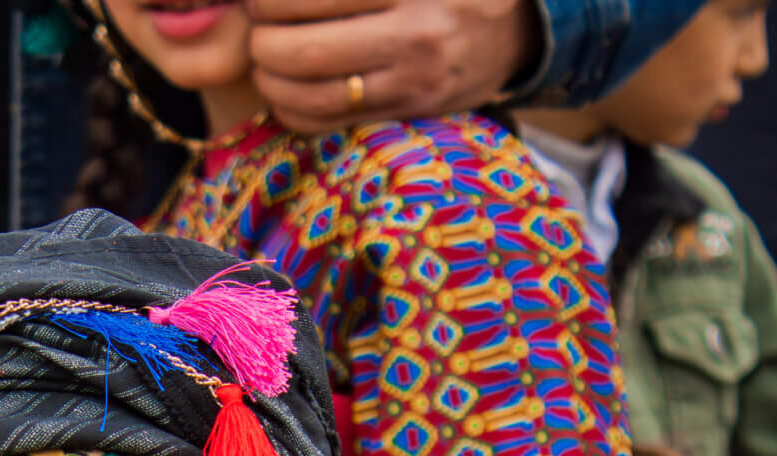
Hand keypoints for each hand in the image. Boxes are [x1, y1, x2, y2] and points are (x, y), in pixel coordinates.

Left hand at [248, 0, 537, 132]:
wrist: (518, 23)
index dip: (267, 1)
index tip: (260, 0)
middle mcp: (414, 36)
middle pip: (301, 51)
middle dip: (261, 40)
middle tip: (258, 27)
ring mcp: (411, 83)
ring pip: (309, 96)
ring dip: (269, 80)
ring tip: (266, 58)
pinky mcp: (407, 114)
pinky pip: (329, 123)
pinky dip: (292, 109)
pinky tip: (288, 89)